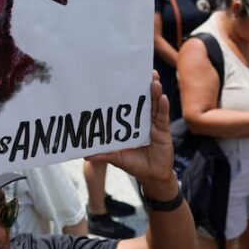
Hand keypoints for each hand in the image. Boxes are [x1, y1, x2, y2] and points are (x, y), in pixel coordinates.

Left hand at [87, 72, 173, 189]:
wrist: (153, 176)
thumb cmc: (134, 165)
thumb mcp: (117, 158)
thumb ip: (104, 155)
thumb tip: (85, 155)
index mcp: (130, 124)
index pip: (129, 105)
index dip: (128, 92)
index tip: (125, 78)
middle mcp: (142, 121)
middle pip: (144, 101)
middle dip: (144, 86)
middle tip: (144, 72)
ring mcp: (153, 125)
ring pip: (155, 105)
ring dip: (155, 93)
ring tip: (154, 81)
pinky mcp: (163, 131)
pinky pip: (162, 117)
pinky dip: (163, 107)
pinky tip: (163, 97)